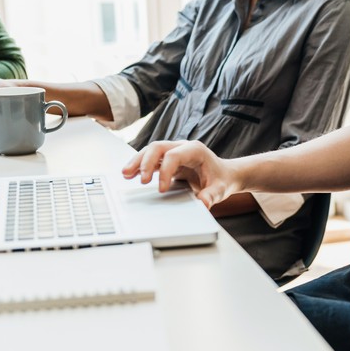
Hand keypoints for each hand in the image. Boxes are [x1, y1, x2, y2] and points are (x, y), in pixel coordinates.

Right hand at [122, 140, 239, 206]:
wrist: (224, 175)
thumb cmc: (221, 179)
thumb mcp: (220, 189)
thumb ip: (212, 195)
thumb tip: (203, 203)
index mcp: (195, 150)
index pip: (174, 155)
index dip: (165, 171)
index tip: (161, 189)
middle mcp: (182, 147)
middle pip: (158, 147)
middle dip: (146, 162)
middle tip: (140, 180)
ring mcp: (174, 151)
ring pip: (151, 151)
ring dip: (138, 161)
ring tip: (125, 174)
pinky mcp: (168, 159)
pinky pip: (151, 159)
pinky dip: (140, 165)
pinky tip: (129, 174)